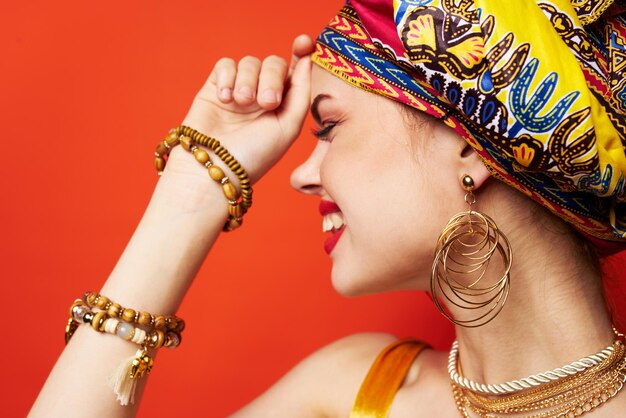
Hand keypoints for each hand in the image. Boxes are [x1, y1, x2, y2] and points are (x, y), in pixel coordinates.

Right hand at [164, 35, 314, 183]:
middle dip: (272, 78)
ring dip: (248, 81)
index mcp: (283, 106)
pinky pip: (226, 64)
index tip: (303, 42)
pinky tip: (225, 99)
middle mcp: (262, 96)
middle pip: (274, 63)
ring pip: (250, 62)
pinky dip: (228, 77)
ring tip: (241, 104)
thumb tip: (306, 60)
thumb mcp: (288, 127)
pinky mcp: (215, 88)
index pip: (294, 72)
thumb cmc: (254, 155)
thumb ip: (301, 93)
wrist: (214, 167)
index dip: (300, 53)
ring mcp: (239, 91)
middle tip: (266, 102)